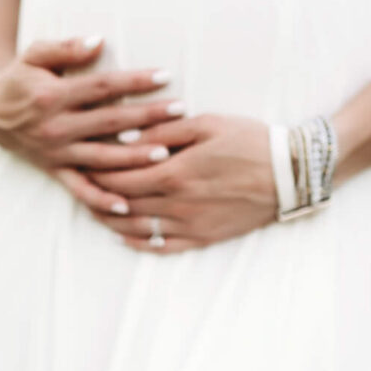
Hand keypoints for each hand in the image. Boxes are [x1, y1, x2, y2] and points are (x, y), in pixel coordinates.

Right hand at [0, 36, 186, 209]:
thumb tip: (99, 41)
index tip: (166, 76)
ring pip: (102, 157)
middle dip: (147, 117)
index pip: (102, 87)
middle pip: (110, 121)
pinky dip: (101, 199)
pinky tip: (125, 205)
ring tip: (165, 153)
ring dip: (134, 157)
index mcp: (52, 96)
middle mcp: (56, 127)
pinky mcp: (54, 170)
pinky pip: (79, 189)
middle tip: (180, 111)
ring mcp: (56, 152)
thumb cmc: (20, 76)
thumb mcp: (35, 53)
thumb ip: (66, 48)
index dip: (134, 81)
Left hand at [83, 114, 276, 254]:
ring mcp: (190, 224)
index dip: (96, 173)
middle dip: (96, 196)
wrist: (291, 173)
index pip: (120, 177)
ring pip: (137, 228)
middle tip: (79, 188)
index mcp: (175, 172)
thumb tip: (128, 139)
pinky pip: (162, 246)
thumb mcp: (207, 123)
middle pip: (122, 204)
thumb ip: (164, 132)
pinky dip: (138, 242)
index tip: (82, 164)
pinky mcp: (203, 237)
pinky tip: (124, 235)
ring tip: (94, 210)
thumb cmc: (251, 140)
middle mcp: (178, 203)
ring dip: (111, 221)